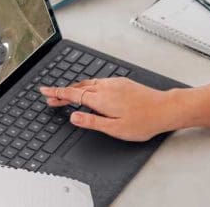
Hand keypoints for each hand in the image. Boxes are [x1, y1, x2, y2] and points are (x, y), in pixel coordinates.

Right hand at [39, 77, 178, 141]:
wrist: (165, 108)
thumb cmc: (143, 121)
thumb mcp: (115, 128)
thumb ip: (92, 122)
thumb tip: (74, 117)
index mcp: (101, 99)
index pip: (72, 94)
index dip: (57, 93)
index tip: (45, 91)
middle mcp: (106, 87)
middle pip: (78, 88)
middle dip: (62, 92)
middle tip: (51, 98)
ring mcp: (115, 83)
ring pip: (88, 83)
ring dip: (74, 88)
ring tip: (66, 95)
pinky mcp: (122, 82)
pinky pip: (98, 81)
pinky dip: (87, 86)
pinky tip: (89, 90)